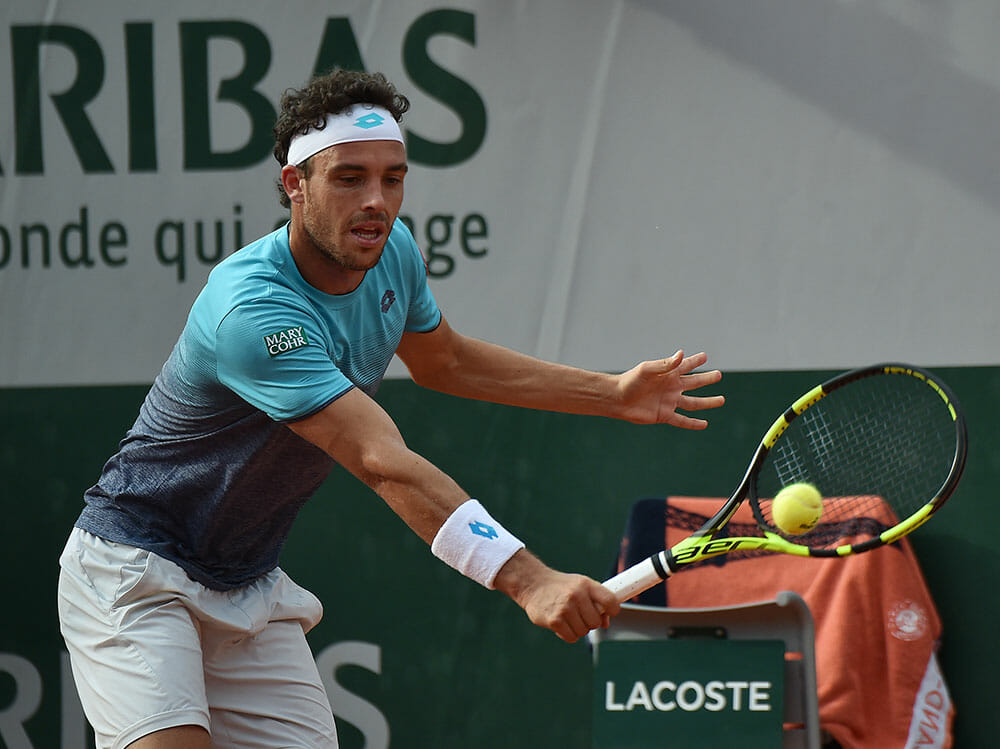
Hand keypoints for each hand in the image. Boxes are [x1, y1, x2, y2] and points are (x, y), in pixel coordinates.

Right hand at [495, 552, 620, 642]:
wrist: (533, 584)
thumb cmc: (560, 587)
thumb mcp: (579, 586)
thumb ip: (595, 601)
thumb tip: (606, 623)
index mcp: (586, 585)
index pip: (610, 601)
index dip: (613, 610)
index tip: (609, 612)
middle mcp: (576, 595)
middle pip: (596, 622)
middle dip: (590, 622)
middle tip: (580, 615)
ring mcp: (565, 608)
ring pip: (584, 631)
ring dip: (578, 628)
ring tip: (568, 617)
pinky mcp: (555, 620)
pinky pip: (571, 637)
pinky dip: (568, 634)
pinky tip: (561, 624)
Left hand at [616, 350, 723, 427]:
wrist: (617, 399)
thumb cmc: (630, 380)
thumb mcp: (647, 369)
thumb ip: (665, 364)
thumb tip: (681, 354)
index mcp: (668, 374)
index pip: (686, 366)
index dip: (695, 361)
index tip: (704, 356)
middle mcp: (671, 387)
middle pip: (694, 383)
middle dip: (706, 379)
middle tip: (718, 374)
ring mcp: (669, 402)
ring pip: (693, 403)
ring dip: (707, 402)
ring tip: (721, 400)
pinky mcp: (664, 415)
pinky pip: (682, 420)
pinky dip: (693, 424)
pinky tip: (704, 424)